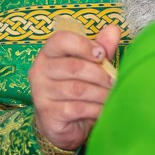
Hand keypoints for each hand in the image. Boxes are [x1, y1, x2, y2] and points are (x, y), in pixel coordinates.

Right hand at [28, 23, 121, 149]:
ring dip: (100, 93)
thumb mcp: (90, 67)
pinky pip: (77, 108)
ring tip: (112, 96)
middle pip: (73, 66)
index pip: (60, 40)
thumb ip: (100, 49)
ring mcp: (41, 92)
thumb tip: (113, 29)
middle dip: (99, 74)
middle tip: (114, 81)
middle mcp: (40, 70)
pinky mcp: (48, 113)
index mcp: (49, 53)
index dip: (83, 45)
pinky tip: (103, 110)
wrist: (65, 125)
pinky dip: (95, 109)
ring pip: (77, 89)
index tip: (101, 54)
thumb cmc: (78, 91)